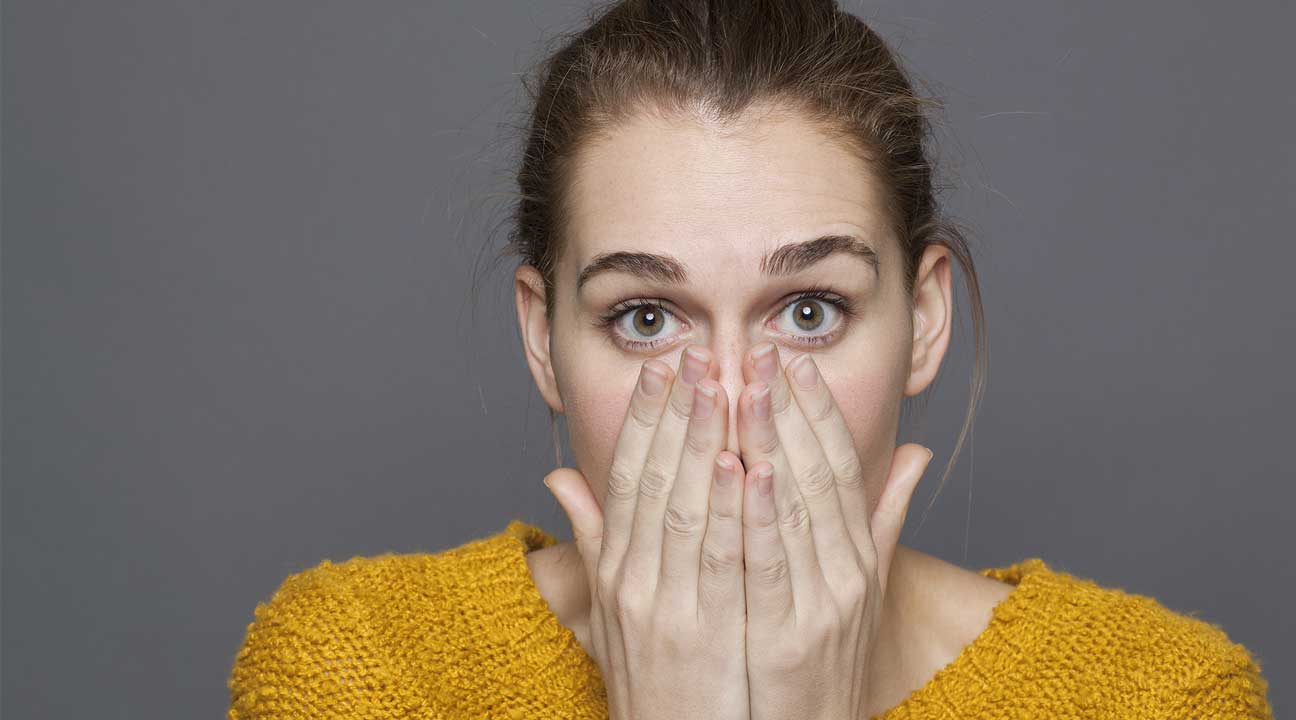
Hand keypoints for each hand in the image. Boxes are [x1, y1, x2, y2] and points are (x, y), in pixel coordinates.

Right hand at [544, 346, 751, 719]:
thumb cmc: (648, 682)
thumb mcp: (607, 610)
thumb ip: (592, 539)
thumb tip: (558, 477)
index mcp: (615, 571)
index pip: (624, 477)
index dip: (643, 418)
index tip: (661, 368)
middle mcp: (633, 583)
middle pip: (654, 480)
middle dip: (675, 412)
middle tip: (695, 354)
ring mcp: (668, 608)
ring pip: (685, 508)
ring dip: (704, 441)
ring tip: (723, 385)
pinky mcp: (705, 636)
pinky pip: (721, 562)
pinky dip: (732, 510)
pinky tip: (748, 464)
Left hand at [736, 342, 932, 719]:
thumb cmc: (824, 664)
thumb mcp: (862, 590)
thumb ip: (881, 520)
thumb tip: (917, 453)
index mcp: (858, 556)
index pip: (842, 466)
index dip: (819, 411)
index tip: (793, 361)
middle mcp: (848, 572)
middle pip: (819, 474)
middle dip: (790, 408)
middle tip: (763, 351)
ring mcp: (822, 603)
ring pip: (796, 507)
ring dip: (771, 441)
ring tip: (749, 386)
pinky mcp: (789, 635)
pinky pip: (773, 564)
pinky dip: (762, 515)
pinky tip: (747, 468)